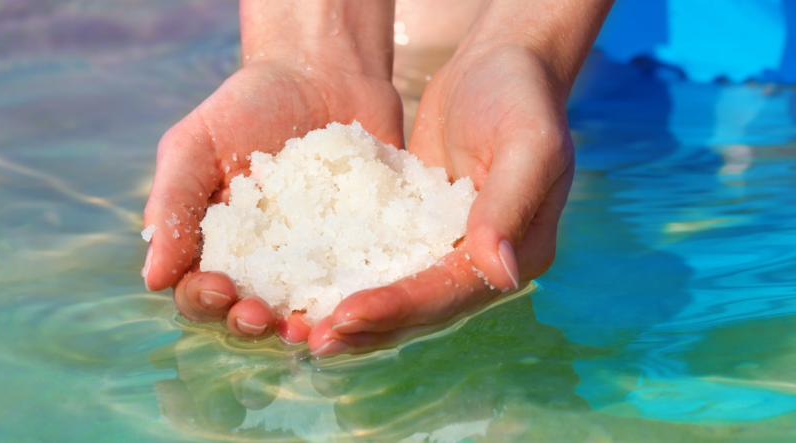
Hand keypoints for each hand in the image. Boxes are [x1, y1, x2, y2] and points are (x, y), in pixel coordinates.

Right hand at [142, 0, 401, 342]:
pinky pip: (358, 286)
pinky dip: (355, 300)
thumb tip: (152, 280)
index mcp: (215, 247)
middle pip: (248, 313)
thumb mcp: (195, 144)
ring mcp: (314, 263)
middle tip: (261, 315)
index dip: (204, 300)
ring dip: (300, 325)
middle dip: (249, 322)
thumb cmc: (247, 107)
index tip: (219, 287)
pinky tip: (358, 302)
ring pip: (302, 310)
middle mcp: (262, 265)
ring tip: (306, 327)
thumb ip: (172, 205)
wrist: (323, 72)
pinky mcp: (362, 252)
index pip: (199, 291)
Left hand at [306, 0, 611, 356]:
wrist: (501, 64)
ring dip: (351, 314)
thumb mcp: (528, 141)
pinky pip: (381, 261)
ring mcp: (450, 249)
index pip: (450, 292)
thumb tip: (502, 274)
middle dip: (366, 326)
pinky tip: (304, 287)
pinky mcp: (418, 230)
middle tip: (311, 341)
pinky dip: (347, 277)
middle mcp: (483, 264)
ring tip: (299, 330)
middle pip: (420, 307)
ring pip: (397, 294)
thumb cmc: (521, 94)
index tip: (346, 314)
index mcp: (519, 254)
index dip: (399, 306)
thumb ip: (511, 204)